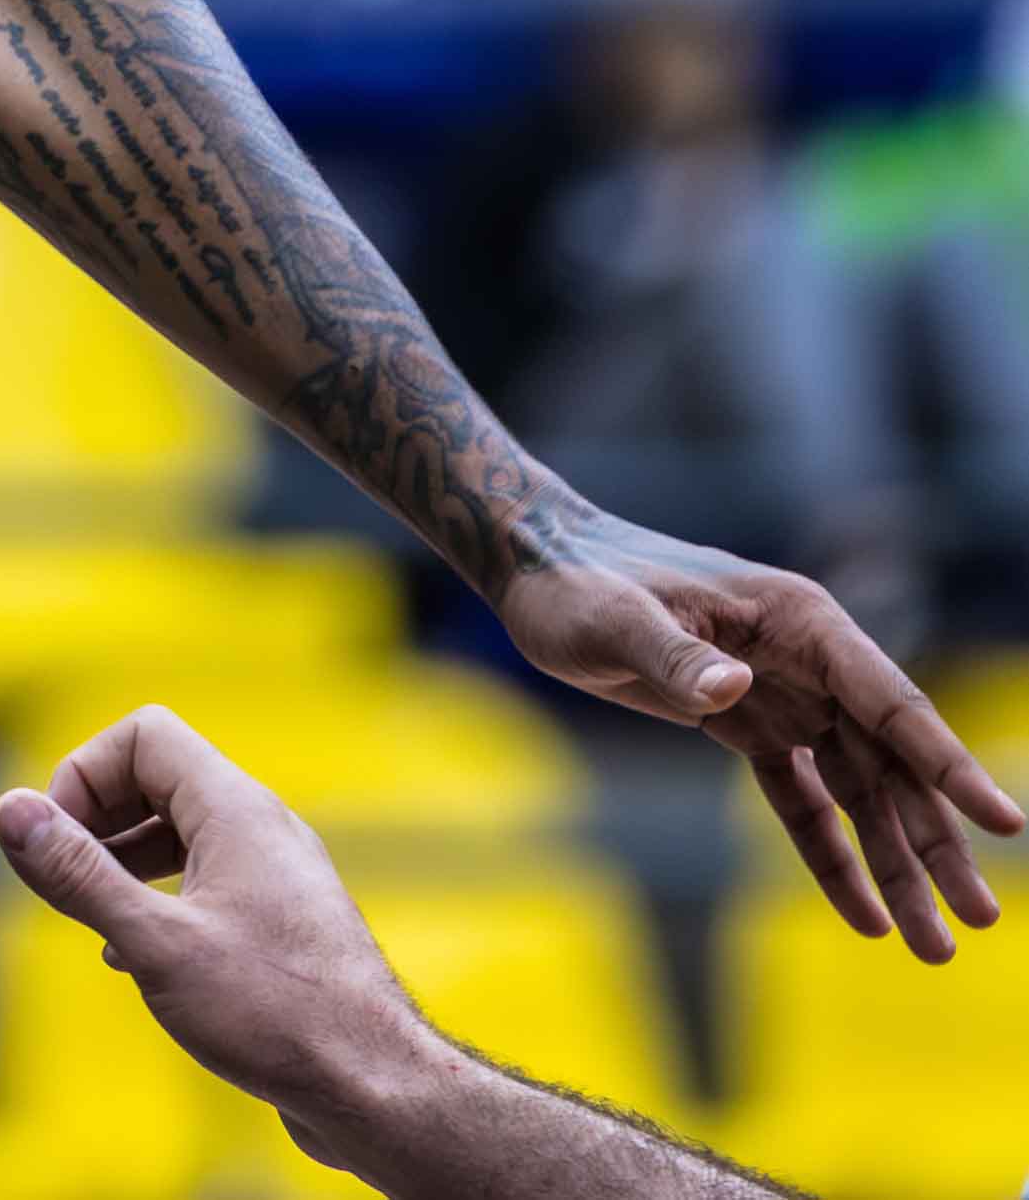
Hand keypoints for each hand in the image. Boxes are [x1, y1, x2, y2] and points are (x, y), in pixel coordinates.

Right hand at [0, 703, 441, 1174]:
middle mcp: (261, 827)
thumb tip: (9, 812)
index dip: (85, 775)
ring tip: (94, 922)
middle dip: (99, 820)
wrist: (378, 1091)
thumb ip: (79, 875)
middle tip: (64, 880)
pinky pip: (210, 883)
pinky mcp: (286, 927)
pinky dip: (163, 900)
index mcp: (234, 809)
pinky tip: (141, 961)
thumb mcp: (155, 945)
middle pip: (160, 777)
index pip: (143, 735)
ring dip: (126, 864)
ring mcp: (278, 877)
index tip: (58, 844)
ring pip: (184, 834)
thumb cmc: (277, 1015)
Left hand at [495, 504, 1018, 956]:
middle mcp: (806, 659)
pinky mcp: (745, 725)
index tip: (1004, 823)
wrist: (535, 569)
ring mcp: (780, 694)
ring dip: (894, 865)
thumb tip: (736, 692)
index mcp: (797, 621)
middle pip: (889, 760)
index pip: (891, 701)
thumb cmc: (575, 581)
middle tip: (976, 922)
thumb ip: (675, 657)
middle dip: (934, 841)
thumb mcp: (615, 619)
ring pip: (858, 791)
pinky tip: (864, 919)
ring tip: (932, 947)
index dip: (948, 764)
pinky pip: (804, 801)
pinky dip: (832, 857)